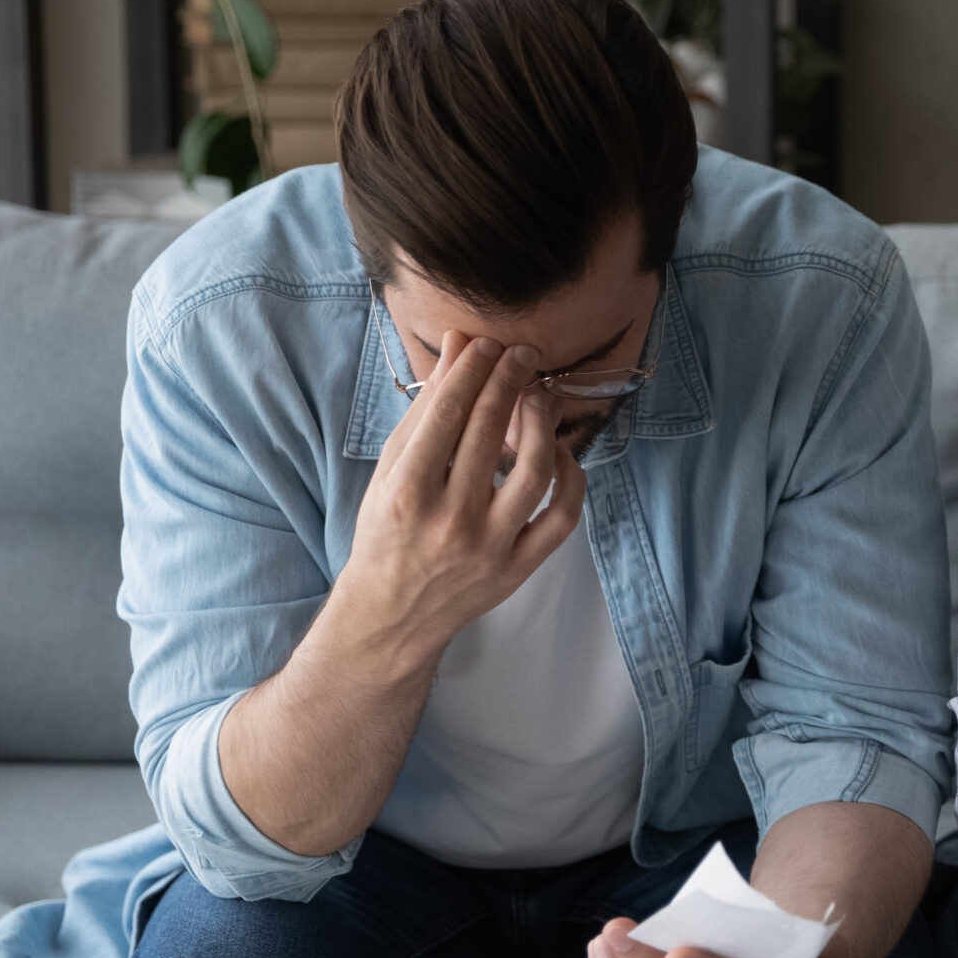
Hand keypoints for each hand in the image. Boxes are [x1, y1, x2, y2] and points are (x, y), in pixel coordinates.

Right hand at [322, 331, 584, 679]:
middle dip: (510, 379)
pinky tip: (562, 453)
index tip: (488, 343)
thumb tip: (457, 346)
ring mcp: (489, 547)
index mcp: (407, 491)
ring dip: (544, 422)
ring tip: (541, 395)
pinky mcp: (518, 569)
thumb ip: (426, 409)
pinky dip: (571, 480)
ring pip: (535, 471)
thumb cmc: (387, 532)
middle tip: (522, 353)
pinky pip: (561, 518)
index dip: (474, 369)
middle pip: (491, 431)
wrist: (393, 614)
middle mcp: (450, 519)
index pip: (448, 413)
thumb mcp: (392, 470)